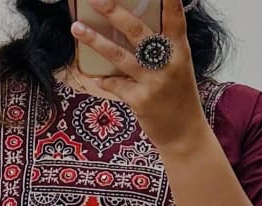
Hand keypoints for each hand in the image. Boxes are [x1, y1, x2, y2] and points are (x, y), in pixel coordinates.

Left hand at [70, 0, 207, 151]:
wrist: (184, 135)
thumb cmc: (179, 98)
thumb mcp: (179, 67)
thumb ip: (163, 48)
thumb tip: (132, 27)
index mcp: (180, 50)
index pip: (175, 18)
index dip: (169, 0)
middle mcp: (167, 63)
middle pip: (138, 31)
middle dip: (114, 12)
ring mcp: (153, 82)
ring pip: (119, 56)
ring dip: (95, 40)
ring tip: (76, 28)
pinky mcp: (140, 101)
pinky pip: (115, 85)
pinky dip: (104, 80)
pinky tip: (96, 77)